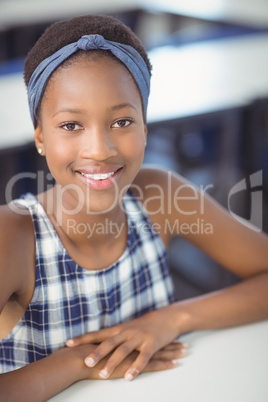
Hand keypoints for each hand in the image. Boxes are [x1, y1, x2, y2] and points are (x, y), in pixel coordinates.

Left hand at [66, 305, 184, 380]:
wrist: (166, 318)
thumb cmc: (144, 325)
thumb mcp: (127, 329)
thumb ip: (113, 337)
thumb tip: (95, 344)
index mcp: (118, 329)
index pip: (97, 333)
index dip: (83, 338)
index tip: (67, 343)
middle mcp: (126, 332)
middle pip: (109, 343)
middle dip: (96, 353)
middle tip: (85, 363)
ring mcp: (139, 338)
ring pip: (123, 351)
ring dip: (113, 363)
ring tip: (103, 374)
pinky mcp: (151, 344)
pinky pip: (143, 358)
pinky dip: (136, 367)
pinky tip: (129, 377)